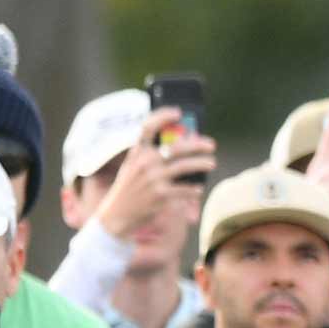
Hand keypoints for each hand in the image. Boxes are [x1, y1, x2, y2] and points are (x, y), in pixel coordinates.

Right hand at [95, 108, 215, 239]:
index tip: (178, 112)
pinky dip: (194, 189)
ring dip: (201, 164)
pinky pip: (184, 189)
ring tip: (212, 163)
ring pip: (184, 167)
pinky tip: (199, 188)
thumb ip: (149, 156)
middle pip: (176, 147)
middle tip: (211, 145)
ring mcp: (153, 179)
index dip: (163, 116)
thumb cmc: (129, 189)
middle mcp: (145, 162)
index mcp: (137, 152)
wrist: (116, 215)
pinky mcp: (160, 195)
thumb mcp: (132, 168)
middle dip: (197, 145)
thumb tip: (180, 149)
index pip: (148, 127)